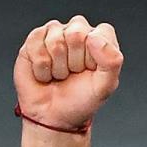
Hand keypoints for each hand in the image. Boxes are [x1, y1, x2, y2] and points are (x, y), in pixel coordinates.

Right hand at [13, 15, 123, 129]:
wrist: (53, 115)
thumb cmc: (81, 99)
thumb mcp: (105, 86)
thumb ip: (112, 61)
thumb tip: (93, 37)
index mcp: (100, 40)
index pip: (101, 32)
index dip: (95, 56)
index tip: (92, 70)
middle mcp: (78, 31)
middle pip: (76, 34)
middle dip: (75, 61)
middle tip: (74, 73)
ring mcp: (55, 33)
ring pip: (55, 42)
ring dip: (58, 67)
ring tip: (60, 74)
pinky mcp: (34, 39)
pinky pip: (36, 46)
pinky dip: (41, 67)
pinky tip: (46, 73)